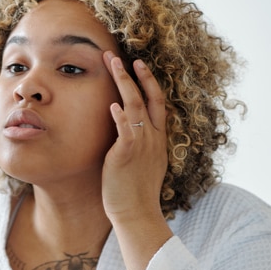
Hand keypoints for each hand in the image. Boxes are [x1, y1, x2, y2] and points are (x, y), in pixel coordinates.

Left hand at [101, 51, 167, 221]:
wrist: (137, 213)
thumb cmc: (133, 191)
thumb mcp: (141, 163)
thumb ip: (137, 144)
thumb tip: (125, 132)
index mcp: (158, 139)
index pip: (157, 103)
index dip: (149, 82)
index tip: (138, 65)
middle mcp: (154, 138)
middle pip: (149, 98)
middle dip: (136, 75)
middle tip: (122, 56)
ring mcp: (143, 144)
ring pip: (136, 106)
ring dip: (124, 83)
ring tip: (112, 64)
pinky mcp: (128, 154)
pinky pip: (126, 130)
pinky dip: (120, 116)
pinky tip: (112, 103)